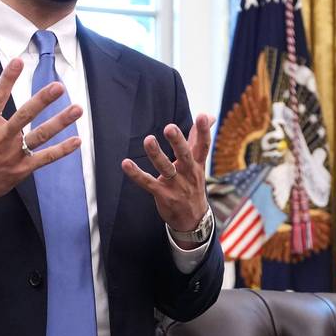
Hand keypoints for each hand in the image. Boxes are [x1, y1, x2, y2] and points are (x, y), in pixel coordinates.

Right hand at [0, 59, 82, 222]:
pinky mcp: (23, 169)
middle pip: (24, 115)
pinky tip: (77, 140)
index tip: (18, 61)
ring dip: (60, 122)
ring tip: (77, 109)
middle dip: (42, 100)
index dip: (7, 79)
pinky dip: (62, 150)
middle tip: (58, 87)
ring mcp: (14, 154)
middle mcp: (1, 138)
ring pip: (40, 136)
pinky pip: (46, 158)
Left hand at [121, 114, 211, 243]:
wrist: (193, 220)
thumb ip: (198, 138)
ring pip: (166, 169)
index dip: (203, 131)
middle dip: (178, 142)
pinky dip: (136, 174)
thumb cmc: (193, 184)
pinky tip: (126, 163)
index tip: (202, 116)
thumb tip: (209, 115)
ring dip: (157, 155)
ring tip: (148, 140)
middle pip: (185, 156)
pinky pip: (148, 183)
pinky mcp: (162, 194)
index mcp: (198, 164)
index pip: (203, 146)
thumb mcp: (199, 163)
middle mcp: (188, 174)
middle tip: (170, 127)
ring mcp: (175, 185)